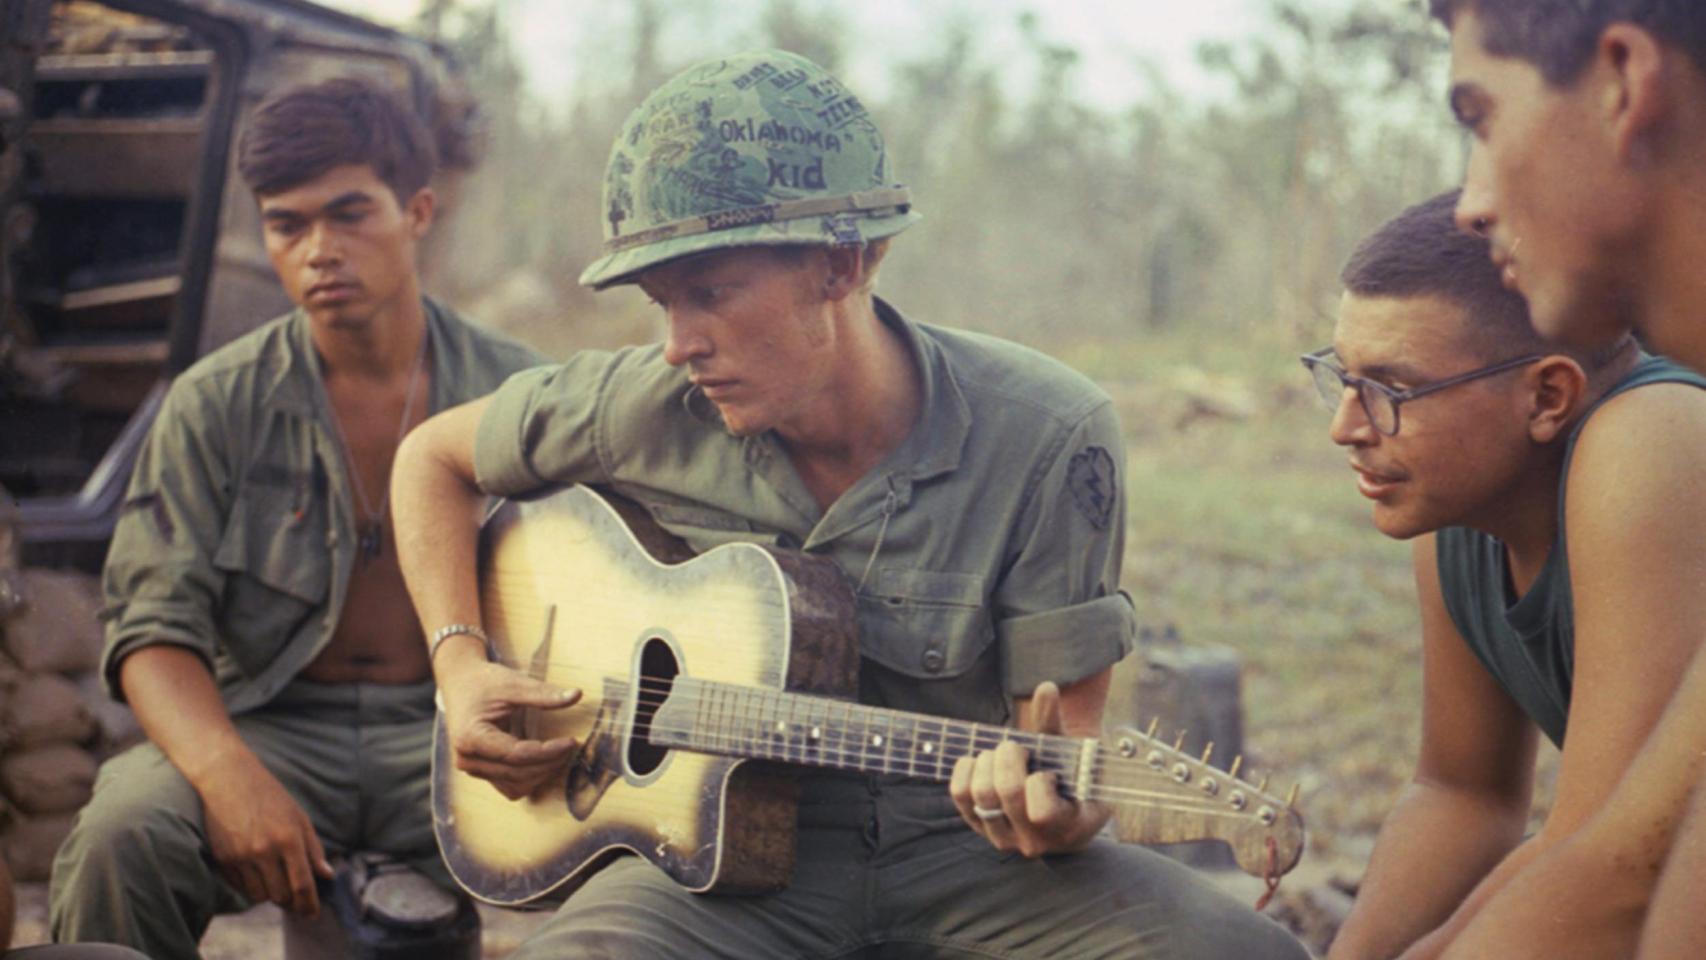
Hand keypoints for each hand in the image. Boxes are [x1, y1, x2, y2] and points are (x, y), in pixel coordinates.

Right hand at [198, 748, 333, 916]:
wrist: (227, 778)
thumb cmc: (269, 795)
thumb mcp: (298, 816)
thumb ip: (313, 848)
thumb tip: (326, 875)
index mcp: (289, 838)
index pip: (302, 884)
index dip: (309, 904)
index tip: (313, 914)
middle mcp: (264, 850)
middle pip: (281, 896)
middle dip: (291, 903)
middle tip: (296, 902)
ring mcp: (240, 856)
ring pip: (259, 896)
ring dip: (270, 895)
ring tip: (276, 883)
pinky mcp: (222, 858)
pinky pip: (239, 886)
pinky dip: (251, 886)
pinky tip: (257, 874)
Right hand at [440, 658, 580, 799]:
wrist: (459, 682)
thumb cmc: (483, 681)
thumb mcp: (513, 683)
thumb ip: (543, 694)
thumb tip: (577, 695)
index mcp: (471, 737)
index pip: (516, 754)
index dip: (548, 752)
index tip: (571, 742)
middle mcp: (468, 758)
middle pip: (517, 773)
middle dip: (549, 763)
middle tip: (571, 746)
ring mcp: (472, 768)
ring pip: (515, 786)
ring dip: (541, 774)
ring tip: (561, 753)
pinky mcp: (480, 771)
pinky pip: (510, 786)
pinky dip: (530, 777)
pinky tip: (545, 760)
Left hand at [949, 681, 1110, 856]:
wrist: (1063, 805)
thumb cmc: (1074, 775)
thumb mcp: (1076, 753)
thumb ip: (1058, 723)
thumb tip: (1046, 688)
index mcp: (1068, 827)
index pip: (1041, 811)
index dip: (1040, 782)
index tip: (1047, 770)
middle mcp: (1034, 841)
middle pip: (1005, 792)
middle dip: (1008, 756)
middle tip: (1016, 747)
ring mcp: (1004, 837)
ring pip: (980, 794)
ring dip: (988, 762)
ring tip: (1002, 754)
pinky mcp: (979, 827)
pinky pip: (960, 796)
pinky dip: (966, 769)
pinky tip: (981, 760)